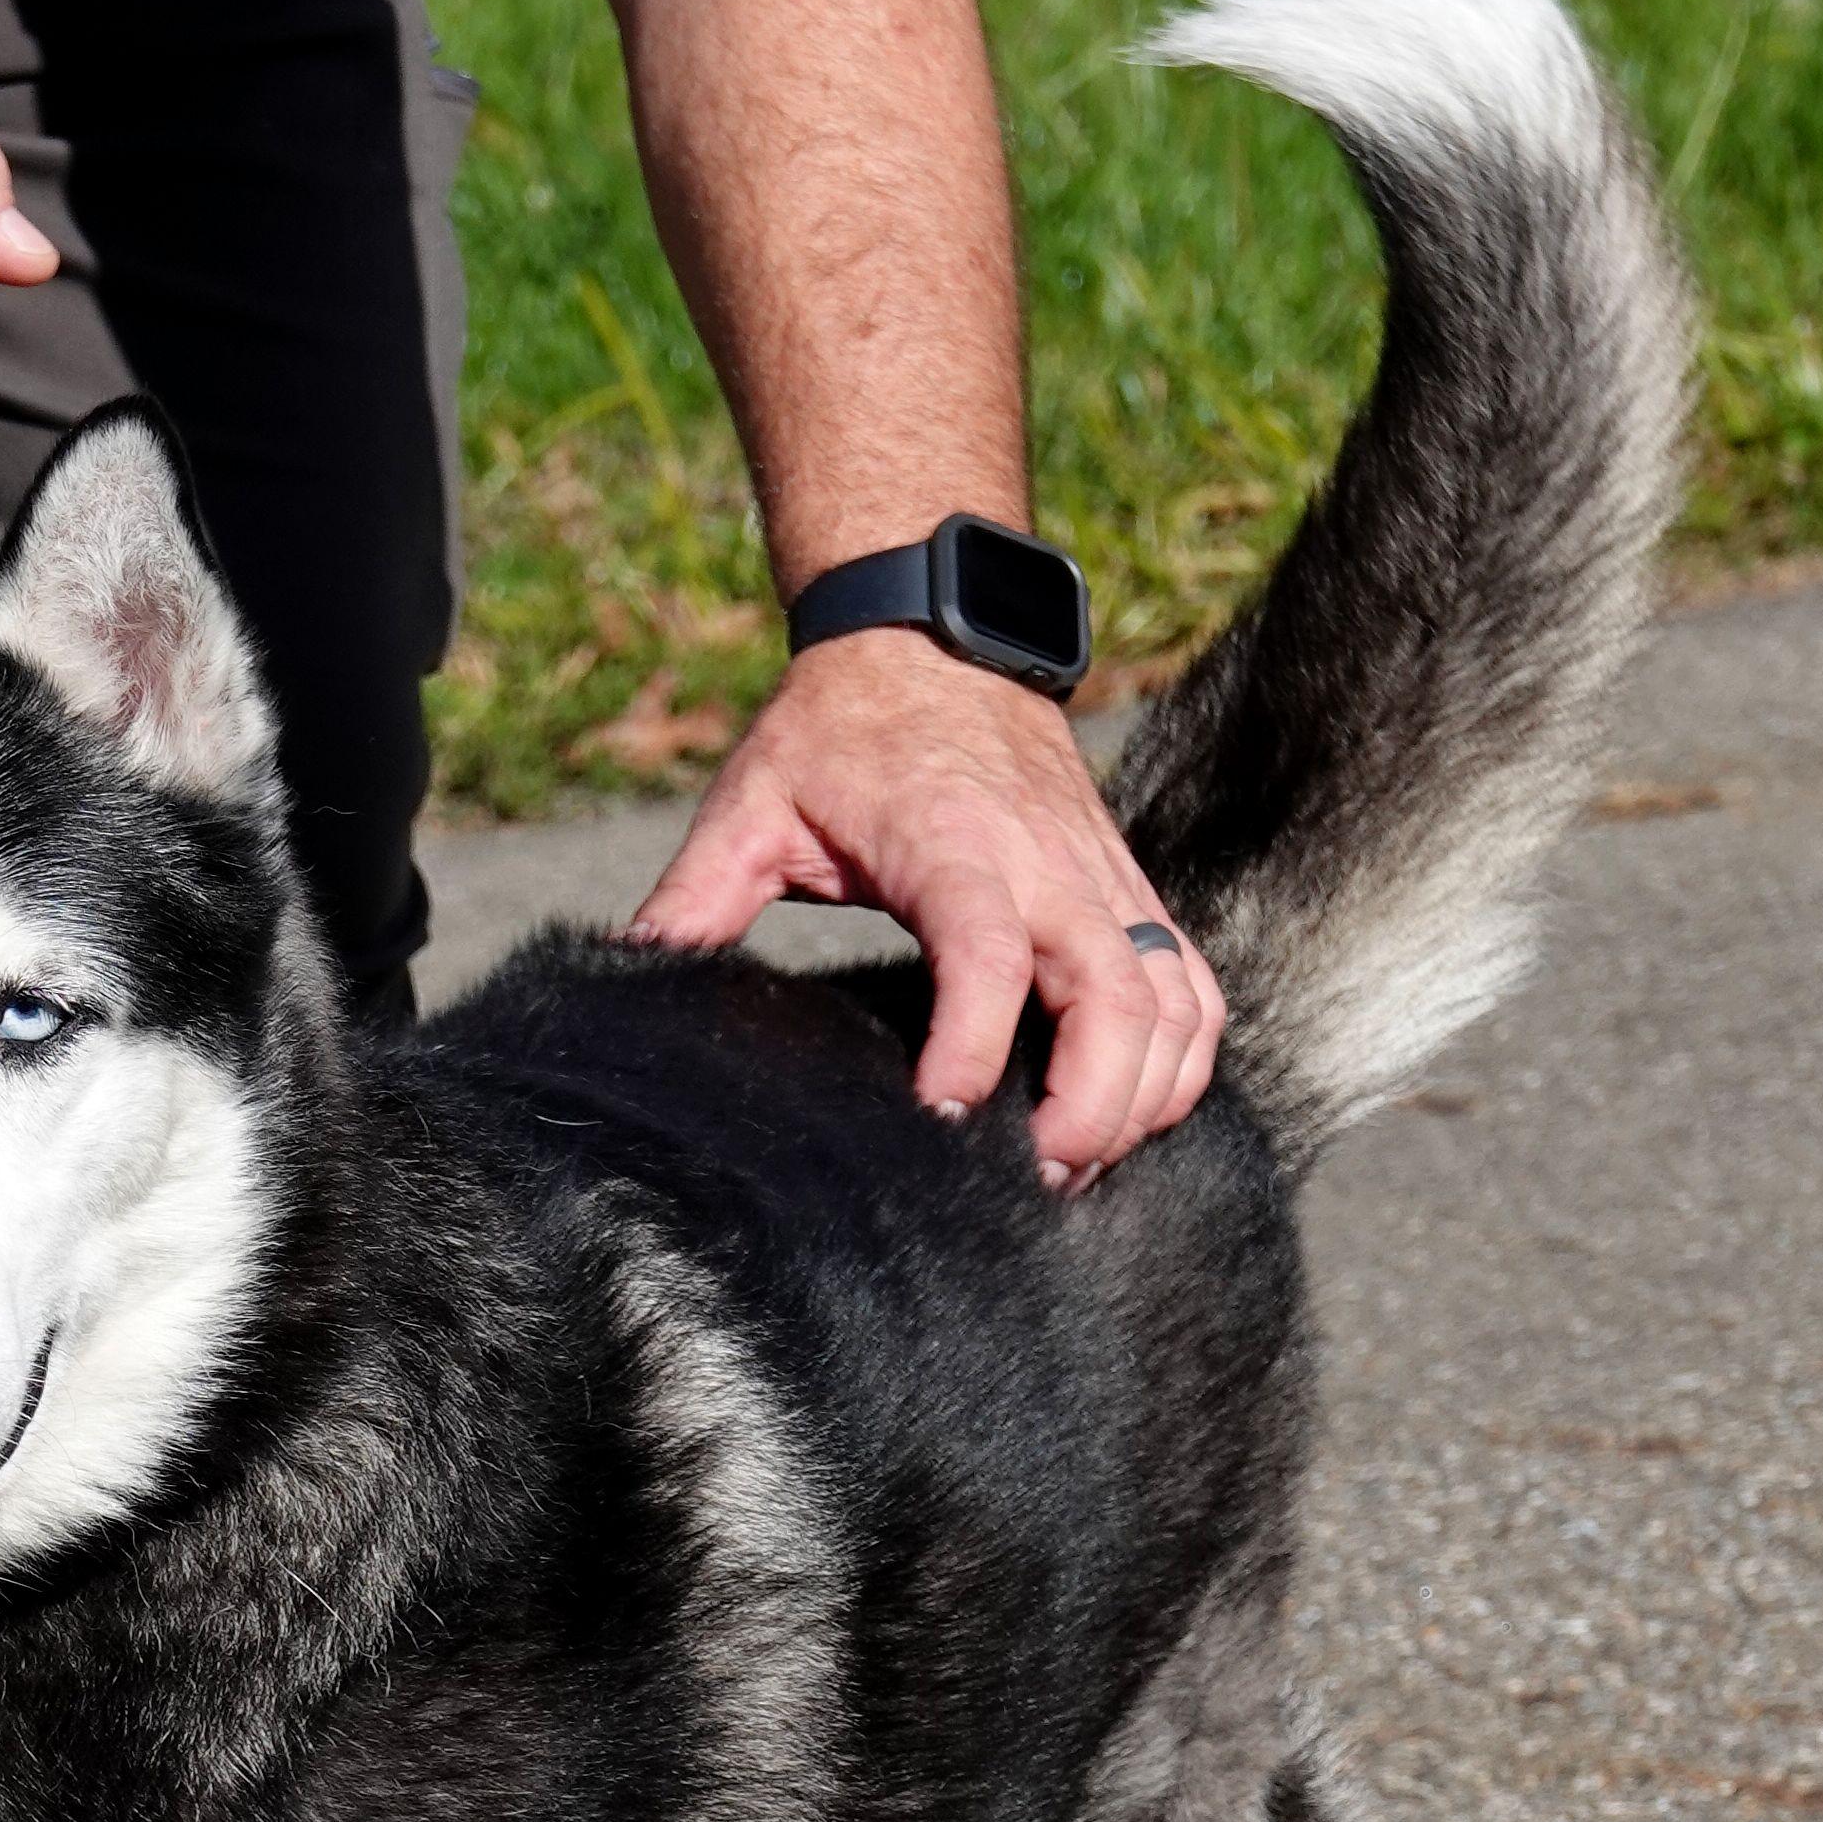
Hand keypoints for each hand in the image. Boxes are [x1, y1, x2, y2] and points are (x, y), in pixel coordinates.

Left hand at [634, 628, 1223, 1183]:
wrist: (932, 637)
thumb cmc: (837, 733)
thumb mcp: (751, 803)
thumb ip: (695, 897)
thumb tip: (630, 978)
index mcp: (951, 842)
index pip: (986, 954)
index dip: (972, 1045)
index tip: (939, 1118)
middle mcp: (1048, 863)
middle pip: (1116, 996)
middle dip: (1089, 1106)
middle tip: (1033, 1183)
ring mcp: (1104, 878)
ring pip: (1172, 1001)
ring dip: (1143, 1097)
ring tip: (1077, 1167)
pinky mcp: (1131, 890)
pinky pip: (1192, 985)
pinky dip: (1183, 1059)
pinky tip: (1134, 1117)